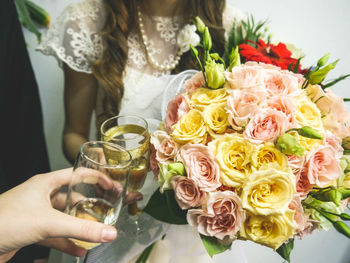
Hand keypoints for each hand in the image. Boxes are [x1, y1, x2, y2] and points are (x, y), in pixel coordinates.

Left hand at [0, 168, 117, 257]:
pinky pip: (55, 234)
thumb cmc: (4, 222)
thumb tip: (109, 233)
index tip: (112, 186)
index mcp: (45, 183)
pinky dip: (67, 242)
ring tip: (95, 234)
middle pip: (72, 198)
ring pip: (64, 218)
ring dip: (79, 227)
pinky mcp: (31, 230)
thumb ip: (81, 229)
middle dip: (89, 207)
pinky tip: (79, 251)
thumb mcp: (49, 223)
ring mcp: (35, 214)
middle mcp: (41, 196)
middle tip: (105, 213)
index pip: (77, 174)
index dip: (97, 178)